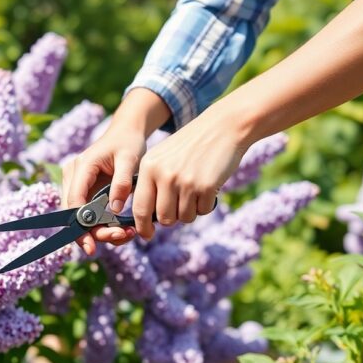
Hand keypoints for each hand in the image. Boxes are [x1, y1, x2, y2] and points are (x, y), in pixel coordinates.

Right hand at [62, 123, 141, 254]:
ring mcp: (76, 185)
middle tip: (121, 238)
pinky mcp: (84, 192)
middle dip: (93, 233)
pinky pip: (88, 215)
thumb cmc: (128, 142)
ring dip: (101, 232)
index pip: (74, 202)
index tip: (92, 245)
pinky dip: (103, 226)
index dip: (81, 226)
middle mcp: (73, 177)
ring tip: (127, 234)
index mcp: (81, 167)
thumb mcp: (130, 159)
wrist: (126, 133)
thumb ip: (122, 183)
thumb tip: (115, 209)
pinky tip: (122, 229)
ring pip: (80, 218)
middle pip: (74, 214)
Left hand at [130, 106, 247, 239]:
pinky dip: (205, 205)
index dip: (143, 227)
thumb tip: (146, 219)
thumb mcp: (161, 158)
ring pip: (184, 217)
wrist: (223, 127)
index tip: (146, 235)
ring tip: (194, 191)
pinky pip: (202, 211)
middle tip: (180, 205)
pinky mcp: (206, 186)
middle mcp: (164, 175)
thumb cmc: (189, 147)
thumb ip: (150, 184)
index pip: (140, 208)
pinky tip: (208, 186)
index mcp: (148, 167)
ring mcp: (185, 181)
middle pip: (164, 218)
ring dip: (190, 211)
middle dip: (172, 218)